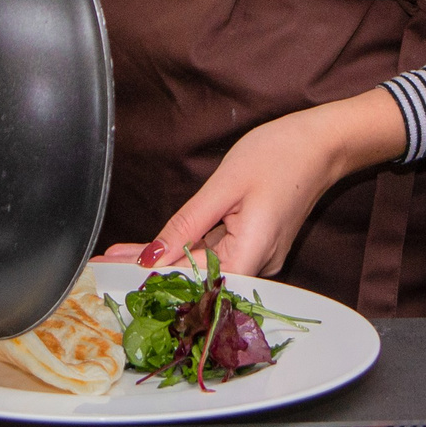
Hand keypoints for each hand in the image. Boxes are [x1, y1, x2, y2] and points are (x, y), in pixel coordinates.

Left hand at [99, 91, 407, 279]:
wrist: (323, 143)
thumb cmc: (282, 154)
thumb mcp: (225, 185)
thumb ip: (186, 225)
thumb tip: (150, 258)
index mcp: (252, 254)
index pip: (191, 283)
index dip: (148, 283)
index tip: (111, 275)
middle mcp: (258, 266)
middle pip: (194, 280)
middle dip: (147, 272)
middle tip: (102, 266)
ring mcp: (258, 257)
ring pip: (201, 268)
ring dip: (162, 261)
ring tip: (117, 257)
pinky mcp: (255, 246)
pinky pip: (214, 254)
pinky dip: (184, 251)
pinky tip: (155, 248)